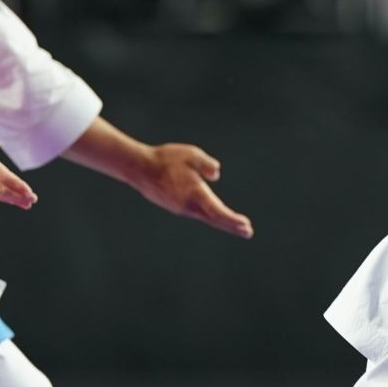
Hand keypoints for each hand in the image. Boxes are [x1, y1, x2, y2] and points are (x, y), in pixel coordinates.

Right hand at [134, 143, 253, 238]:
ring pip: (205, 217)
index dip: (232, 220)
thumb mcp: (191, 154)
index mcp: (195, 193)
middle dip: (232, 226)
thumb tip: (216, 175)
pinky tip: (213, 214)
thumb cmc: (166, 159)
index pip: (217, 211)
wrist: (139, 168)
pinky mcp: (175, 206)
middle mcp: (189, 205)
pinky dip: (209, 215)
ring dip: (221, 221)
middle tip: (248, 232)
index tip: (245, 224)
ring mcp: (180, 208)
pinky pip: (196, 213)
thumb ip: (206, 164)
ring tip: (236, 225)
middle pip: (215, 219)